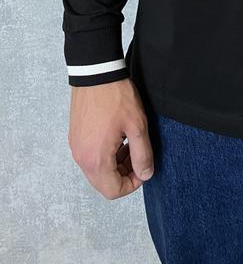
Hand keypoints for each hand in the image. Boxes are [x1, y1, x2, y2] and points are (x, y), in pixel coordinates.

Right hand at [68, 78, 153, 199]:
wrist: (95, 73)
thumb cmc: (116, 97)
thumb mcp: (137, 126)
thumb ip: (142, 154)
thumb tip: (145, 175)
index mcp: (96, 159)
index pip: (113, 190)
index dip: (133, 184)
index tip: (144, 168)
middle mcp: (81, 157)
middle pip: (103, 182)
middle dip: (124, 174)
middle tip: (138, 155)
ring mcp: (76, 146)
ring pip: (97, 170)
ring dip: (115, 164)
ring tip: (130, 144)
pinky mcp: (75, 136)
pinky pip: (90, 155)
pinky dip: (105, 154)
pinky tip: (118, 137)